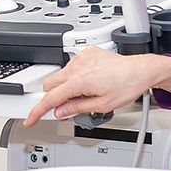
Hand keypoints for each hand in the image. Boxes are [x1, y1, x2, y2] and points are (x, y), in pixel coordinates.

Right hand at [24, 47, 170, 126]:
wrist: (140, 70)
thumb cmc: (126, 86)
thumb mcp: (102, 106)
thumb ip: (77, 108)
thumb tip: (61, 111)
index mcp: (79, 81)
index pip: (50, 98)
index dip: (37, 111)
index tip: (30, 119)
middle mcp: (77, 66)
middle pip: (50, 84)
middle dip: (53, 96)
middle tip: (67, 106)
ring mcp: (82, 57)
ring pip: (60, 74)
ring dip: (66, 85)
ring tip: (85, 92)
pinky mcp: (87, 51)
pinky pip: (72, 65)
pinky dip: (75, 74)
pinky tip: (91, 80)